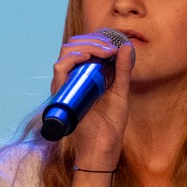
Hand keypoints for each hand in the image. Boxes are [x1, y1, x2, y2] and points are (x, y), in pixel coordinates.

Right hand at [50, 32, 135, 168]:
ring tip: (106, 51)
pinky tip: (89, 57)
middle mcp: (72, 78)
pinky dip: (73, 57)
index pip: (84, 46)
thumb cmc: (110, 124)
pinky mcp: (62, 93)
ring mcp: (65, 84)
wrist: (104, 146)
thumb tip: (126, 47)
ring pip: (67, 51)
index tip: (117, 45)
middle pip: (75, 45)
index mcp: (84, 76)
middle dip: (95, 40)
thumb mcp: (120, 91)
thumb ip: (122, 69)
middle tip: (112, 47)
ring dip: (88, 45)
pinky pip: (60, 68)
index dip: (99, 39)